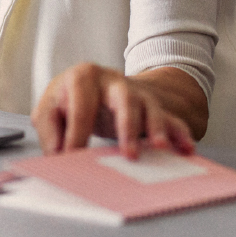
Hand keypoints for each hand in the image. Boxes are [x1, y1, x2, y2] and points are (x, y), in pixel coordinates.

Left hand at [31, 63, 204, 158]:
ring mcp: (136, 93)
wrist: (93, 83)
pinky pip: (171, 118)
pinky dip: (179, 133)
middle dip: (127, 127)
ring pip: (151, 108)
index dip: (77, 135)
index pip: (81, 108)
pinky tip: (186, 149)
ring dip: (157, 129)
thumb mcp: (49, 110)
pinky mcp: (152, 106)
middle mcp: (112, 81)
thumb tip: (59, 157)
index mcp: (82, 78)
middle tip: (129, 154)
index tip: (75, 159)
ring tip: (159, 148)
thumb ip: (50, 131)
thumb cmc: (69, 100)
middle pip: (124, 100)